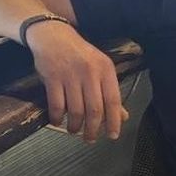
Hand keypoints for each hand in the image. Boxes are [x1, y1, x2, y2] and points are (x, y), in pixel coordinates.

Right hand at [26, 22, 128, 142]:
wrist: (55, 36)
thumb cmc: (81, 54)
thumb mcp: (101, 68)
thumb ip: (110, 92)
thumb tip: (122, 116)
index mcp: (106, 70)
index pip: (113, 100)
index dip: (114, 120)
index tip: (113, 135)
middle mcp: (90, 73)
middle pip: (94, 109)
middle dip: (93, 129)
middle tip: (91, 139)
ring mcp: (70, 75)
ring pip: (75, 110)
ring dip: (75, 126)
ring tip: (74, 131)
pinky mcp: (52, 78)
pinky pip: (56, 105)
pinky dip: (57, 117)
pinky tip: (58, 121)